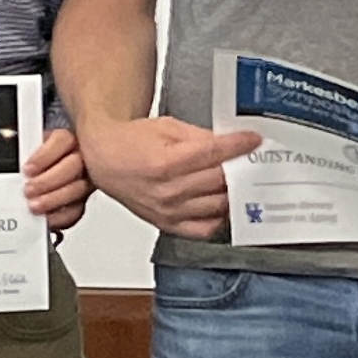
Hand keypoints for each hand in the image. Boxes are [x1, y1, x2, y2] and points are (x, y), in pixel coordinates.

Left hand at [23, 127, 92, 234]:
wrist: (39, 174)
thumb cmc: (35, 160)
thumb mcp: (28, 147)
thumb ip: (23, 150)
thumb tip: (8, 151)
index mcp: (67, 139)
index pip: (63, 140)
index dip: (45, 155)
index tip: (28, 169)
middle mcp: (81, 157)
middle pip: (73, 166)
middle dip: (48, 181)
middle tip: (29, 190)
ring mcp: (83, 180)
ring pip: (77, 189)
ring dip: (53, 199)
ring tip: (33, 206)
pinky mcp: (80, 201)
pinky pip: (77, 210)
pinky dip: (61, 217)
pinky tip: (46, 218)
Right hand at [81, 113, 258, 236]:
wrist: (105, 160)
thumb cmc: (131, 143)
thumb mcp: (167, 128)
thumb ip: (200, 137)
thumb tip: (229, 143)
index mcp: (166, 163)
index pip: (214, 154)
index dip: (239, 145)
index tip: (253, 140)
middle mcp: (167, 191)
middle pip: (220, 180)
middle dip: (239, 167)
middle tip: (249, 158)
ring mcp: (168, 211)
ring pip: (217, 205)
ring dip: (232, 191)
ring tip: (237, 179)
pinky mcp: (167, 224)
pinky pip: (204, 229)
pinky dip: (218, 217)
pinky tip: (221, 203)